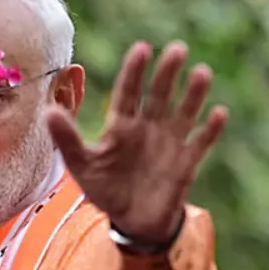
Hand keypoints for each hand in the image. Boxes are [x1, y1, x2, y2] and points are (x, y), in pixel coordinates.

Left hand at [47, 41, 227, 242]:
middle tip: (177, 48)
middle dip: (167, 73)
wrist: (131, 220)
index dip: (134, 72)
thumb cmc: (104, 188)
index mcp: (121, 125)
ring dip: (193, 94)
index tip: (142, 49)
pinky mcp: (187, 163)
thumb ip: (67, 139)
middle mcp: (148, 127)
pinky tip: (219, 113)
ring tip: (202, 72)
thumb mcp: (81, 166)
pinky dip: (210, 130)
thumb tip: (49, 111)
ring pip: (183, 112)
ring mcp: (170, 143)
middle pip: (159, 95)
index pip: (129, 92)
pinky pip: (200, 142)